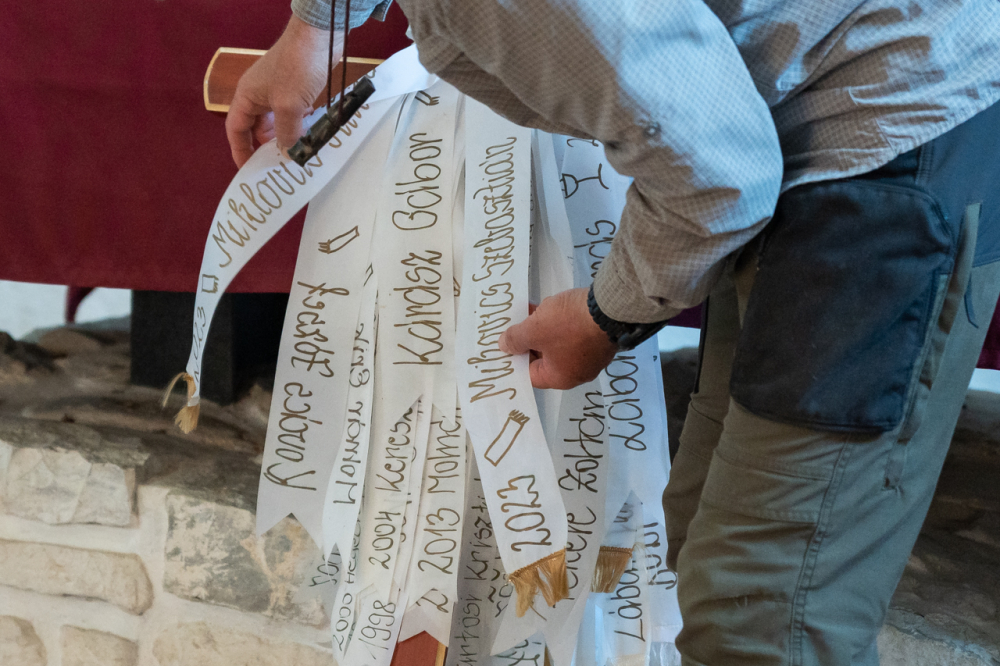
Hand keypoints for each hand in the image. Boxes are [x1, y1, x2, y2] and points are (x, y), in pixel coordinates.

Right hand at [226, 15, 342, 166]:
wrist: (319, 37)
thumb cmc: (296, 68)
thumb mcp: (289, 106)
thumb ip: (287, 133)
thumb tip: (287, 155)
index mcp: (247, 97)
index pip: (236, 129)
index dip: (240, 151)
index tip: (249, 170)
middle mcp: (259, 95)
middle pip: (258, 129)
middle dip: (268, 147)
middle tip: (281, 168)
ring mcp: (278, 92)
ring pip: (279, 123)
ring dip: (287, 138)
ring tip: (298, 156)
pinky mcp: (297, 89)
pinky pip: (294, 115)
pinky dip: (301, 127)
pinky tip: (311, 137)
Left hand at [499, 287, 617, 389]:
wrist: (610, 308)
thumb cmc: (568, 325)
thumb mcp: (534, 330)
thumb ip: (515, 339)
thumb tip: (504, 346)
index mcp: (560, 378)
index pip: (530, 374)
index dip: (515, 357)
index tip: (506, 342)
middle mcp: (578, 372)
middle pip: (545, 358)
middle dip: (530, 339)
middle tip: (517, 322)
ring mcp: (592, 356)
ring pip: (559, 343)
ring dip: (545, 328)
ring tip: (534, 309)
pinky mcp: (600, 338)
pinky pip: (574, 334)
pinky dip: (562, 323)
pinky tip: (554, 306)